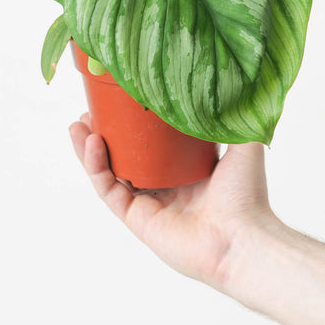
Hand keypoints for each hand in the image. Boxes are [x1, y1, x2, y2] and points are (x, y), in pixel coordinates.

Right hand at [69, 113, 278, 291]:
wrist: (241, 240)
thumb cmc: (247, 196)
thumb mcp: (243, 144)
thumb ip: (233, 118)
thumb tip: (230, 84)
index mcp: (186, 169)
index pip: (151, 142)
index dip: (133, 121)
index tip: (119, 98)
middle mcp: (164, 186)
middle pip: (124, 155)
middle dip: (104, 132)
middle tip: (89, 109)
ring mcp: (148, 203)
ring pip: (109, 171)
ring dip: (90, 148)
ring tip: (78, 123)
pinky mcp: (137, 219)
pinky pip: (109, 189)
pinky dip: (95, 166)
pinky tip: (92, 142)